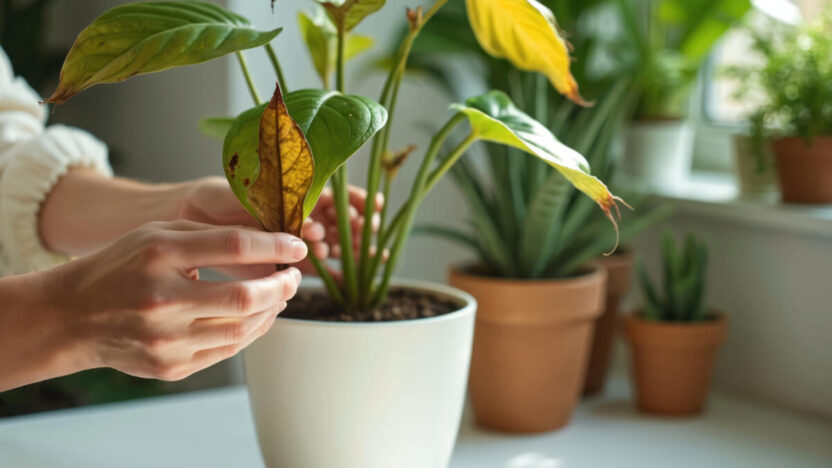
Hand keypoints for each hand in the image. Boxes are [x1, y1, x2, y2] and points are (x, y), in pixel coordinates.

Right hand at [45, 220, 304, 381]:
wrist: (72, 316)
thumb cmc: (121, 267)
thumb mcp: (158, 234)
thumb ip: (211, 237)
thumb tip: (269, 246)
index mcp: (159, 255)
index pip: (234, 246)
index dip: (275, 246)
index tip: (297, 248)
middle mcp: (162, 300)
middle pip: (246, 298)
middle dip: (281, 286)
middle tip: (293, 277)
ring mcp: (165, 340)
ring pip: (242, 330)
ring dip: (270, 312)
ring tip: (278, 296)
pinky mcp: (170, 367)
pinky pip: (227, 351)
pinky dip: (249, 332)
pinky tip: (255, 317)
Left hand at [177, 177, 383, 275]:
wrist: (186, 222)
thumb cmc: (212, 197)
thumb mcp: (243, 193)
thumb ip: (275, 206)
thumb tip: (307, 221)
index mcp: (295, 192)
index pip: (335, 195)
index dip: (356, 201)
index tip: (370, 209)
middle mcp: (299, 216)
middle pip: (340, 222)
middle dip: (354, 228)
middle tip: (362, 234)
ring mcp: (292, 243)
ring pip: (332, 247)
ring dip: (343, 251)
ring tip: (336, 253)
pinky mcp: (282, 266)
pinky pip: (313, 272)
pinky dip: (331, 276)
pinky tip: (346, 281)